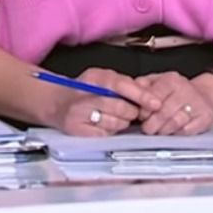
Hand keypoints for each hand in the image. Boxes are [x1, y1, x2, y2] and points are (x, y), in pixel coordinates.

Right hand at [44, 68, 160, 136]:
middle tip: (131, 112)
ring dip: (121, 122)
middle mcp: (84, 95)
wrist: (57, 103)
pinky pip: (105, 135)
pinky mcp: (77, 131)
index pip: (121, 86)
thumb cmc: (85, 90)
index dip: (141, 96)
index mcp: (94, 77)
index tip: (156, 104)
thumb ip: (124, 83)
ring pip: (115, 123)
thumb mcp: (104, 78)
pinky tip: (104, 124)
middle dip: (132, 112)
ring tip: (114, 117)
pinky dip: (110, 131)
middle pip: (121, 108)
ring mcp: (79, 114)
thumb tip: (149, 95)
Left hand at [134, 71, 212, 135]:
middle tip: (147, 128)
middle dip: (152, 123)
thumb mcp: (160, 81)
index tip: (141, 116)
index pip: (154, 95)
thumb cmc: (179, 91)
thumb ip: (143, 85)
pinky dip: (177, 134)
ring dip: (164, 130)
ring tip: (159, 131)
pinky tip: (173, 132)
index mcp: (171, 80)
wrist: (208, 96)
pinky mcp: (205, 118)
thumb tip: (127, 91)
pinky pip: (187, 130)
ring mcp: (197, 104)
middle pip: (163, 111)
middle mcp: (185, 90)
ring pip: (175, 122)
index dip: (145, 109)